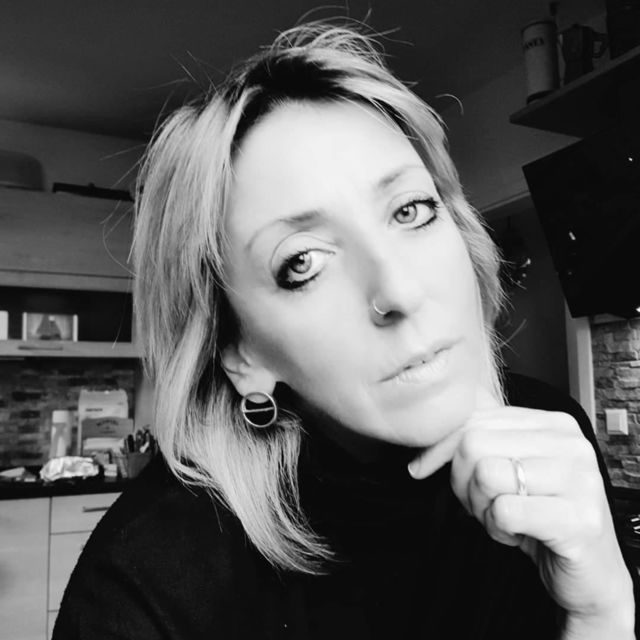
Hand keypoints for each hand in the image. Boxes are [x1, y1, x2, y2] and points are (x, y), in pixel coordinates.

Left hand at [408, 395, 634, 631]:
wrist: (590, 574)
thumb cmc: (539, 516)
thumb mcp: (504, 470)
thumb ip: (472, 446)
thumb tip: (417, 459)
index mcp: (553, 424)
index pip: (474, 418)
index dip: (440, 448)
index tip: (423, 469)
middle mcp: (571, 444)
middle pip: (474, 444)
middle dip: (462, 482)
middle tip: (481, 505)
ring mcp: (581, 480)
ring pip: (486, 475)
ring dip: (481, 508)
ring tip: (504, 519)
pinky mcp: (580, 520)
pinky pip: (504, 511)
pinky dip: (497, 529)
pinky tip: (517, 535)